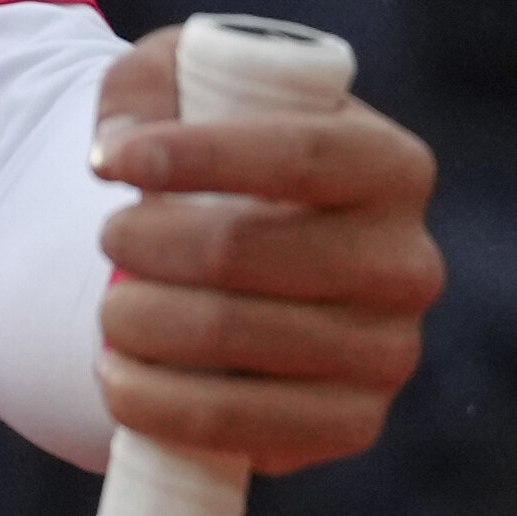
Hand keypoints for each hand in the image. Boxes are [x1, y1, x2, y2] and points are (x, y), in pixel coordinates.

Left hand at [91, 34, 439, 470]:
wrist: (242, 268)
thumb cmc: (214, 162)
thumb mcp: (184, 89)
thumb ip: (144, 90)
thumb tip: (116, 151)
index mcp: (394, 167)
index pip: (302, 155)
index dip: (199, 157)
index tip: (113, 165)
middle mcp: (408, 263)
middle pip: (245, 250)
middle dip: (146, 243)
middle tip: (108, 238)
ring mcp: (388, 352)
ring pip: (231, 338)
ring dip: (138, 323)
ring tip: (107, 309)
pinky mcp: (351, 423)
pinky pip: (244, 427)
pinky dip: (159, 405)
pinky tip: (118, 378)